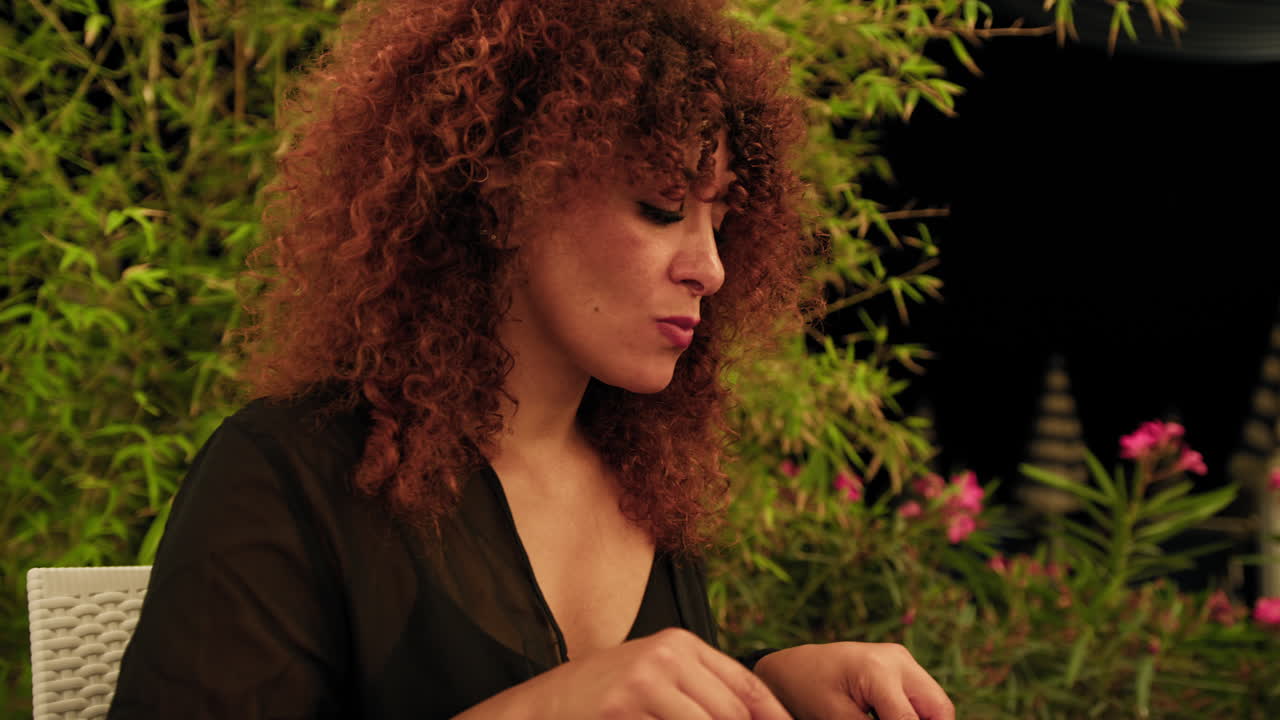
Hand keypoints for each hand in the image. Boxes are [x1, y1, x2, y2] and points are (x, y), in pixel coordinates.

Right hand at [534, 627, 793, 719]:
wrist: (544, 706)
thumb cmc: (605, 697)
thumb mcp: (654, 676)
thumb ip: (699, 688)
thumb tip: (751, 715)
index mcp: (679, 643)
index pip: (745, 683)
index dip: (774, 714)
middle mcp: (666, 654)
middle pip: (731, 710)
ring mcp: (643, 680)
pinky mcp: (624, 706)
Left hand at [752, 642, 952, 719]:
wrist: (792, 667)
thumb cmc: (806, 691)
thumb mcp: (836, 719)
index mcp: (877, 670)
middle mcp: (897, 658)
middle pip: (940, 708)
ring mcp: (901, 658)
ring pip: (936, 703)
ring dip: (922, 719)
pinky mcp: (900, 664)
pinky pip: (922, 695)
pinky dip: (914, 713)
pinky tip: (889, 718)